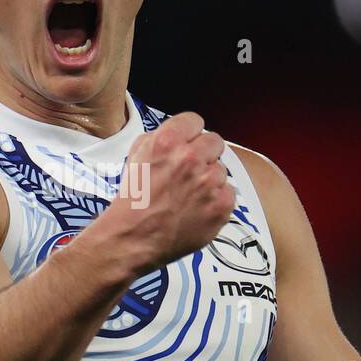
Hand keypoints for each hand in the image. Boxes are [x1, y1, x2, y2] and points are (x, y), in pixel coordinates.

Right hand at [97, 112, 234, 277]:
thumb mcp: (135, 157)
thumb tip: (178, 135)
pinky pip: (228, 192)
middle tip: (190, 170)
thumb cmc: (132, 202)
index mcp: (167, 142)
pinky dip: (216, 200)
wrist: (133, 239)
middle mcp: (190, 159)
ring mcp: (208, 183)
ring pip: (220, 169)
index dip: (189, 133)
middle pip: (214, 142)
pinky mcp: (221, 206)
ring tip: (188, 195)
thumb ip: (159, 138)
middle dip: (203, 154)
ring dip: (208, 179)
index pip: (195, 121)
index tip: (188, 143)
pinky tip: (197, 208)